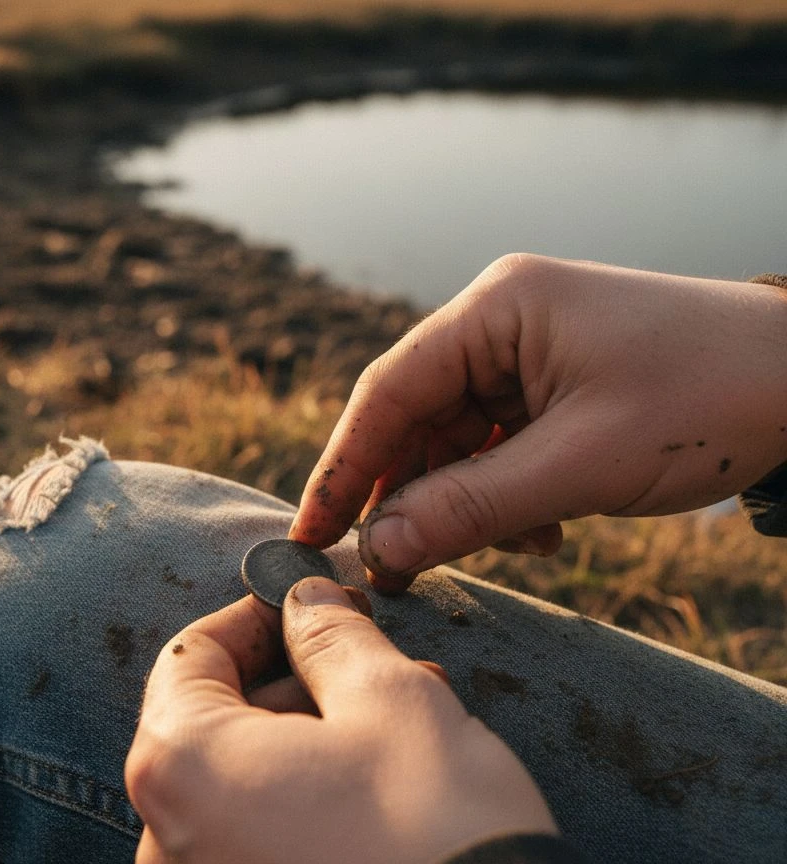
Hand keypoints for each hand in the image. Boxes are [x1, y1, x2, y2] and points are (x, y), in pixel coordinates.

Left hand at [125, 578, 556, 863]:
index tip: (308, 604)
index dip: (255, 617)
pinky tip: (379, 785)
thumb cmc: (436, 830)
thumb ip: (332, 636)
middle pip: (215, 723)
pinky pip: (258, 837)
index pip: (191, 658)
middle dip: (296, 682)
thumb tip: (305, 601)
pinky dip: (306, 801)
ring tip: (398, 724)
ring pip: (243, 782)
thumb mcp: (391, 701)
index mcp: (180, 766)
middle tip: (371, 658)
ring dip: (311, 740)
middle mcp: (166, 838)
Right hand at [289, 255, 786, 591]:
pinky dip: (503, 495)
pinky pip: (498, 446)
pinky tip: (539, 530)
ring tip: (502, 549)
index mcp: (498, 307)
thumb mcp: (581, 464)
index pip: (390, 390)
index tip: (310, 531)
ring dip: (465, 502)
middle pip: (418, 418)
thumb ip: (471, 507)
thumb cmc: (708, 401)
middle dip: (409, 496)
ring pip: (457, 439)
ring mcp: (528, 352)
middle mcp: (501, 321)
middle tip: (390, 570)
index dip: (344, 466)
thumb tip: (377, 549)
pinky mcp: (554, 386)